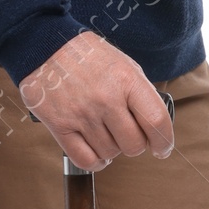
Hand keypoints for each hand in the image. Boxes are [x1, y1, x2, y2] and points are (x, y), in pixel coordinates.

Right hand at [19, 31, 173, 171]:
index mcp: (126, 79)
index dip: (164, 141)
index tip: (162, 148)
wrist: (44, 46)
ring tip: (106, 133)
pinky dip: (95, 162)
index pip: (156, 121)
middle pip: (134, 144)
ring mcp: (82, 113)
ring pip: (110, 153)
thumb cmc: (87, 56)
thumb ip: (139, 94)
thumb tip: (153, 127)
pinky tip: (97, 152)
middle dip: (135, 145)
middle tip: (128, 136)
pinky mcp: (60, 125)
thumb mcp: (122, 64)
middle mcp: (105, 98)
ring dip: (112, 149)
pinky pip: (85, 160)